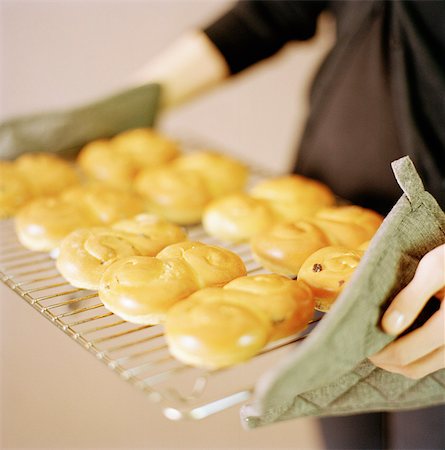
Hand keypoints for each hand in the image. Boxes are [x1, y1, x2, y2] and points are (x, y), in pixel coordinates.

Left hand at [369, 244, 444, 378]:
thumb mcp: (434, 269)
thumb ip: (411, 298)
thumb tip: (388, 327)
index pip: (404, 354)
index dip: (379, 355)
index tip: (360, 344)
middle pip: (414, 367)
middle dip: (386, 361)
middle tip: (366, 348)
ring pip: (426, 366)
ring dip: (401, 362)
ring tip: (380, 346)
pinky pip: (436, 358)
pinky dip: (417, 356)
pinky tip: (401, 339)